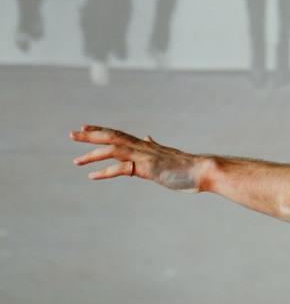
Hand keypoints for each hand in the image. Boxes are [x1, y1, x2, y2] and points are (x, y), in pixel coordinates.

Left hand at [71, 125, 204, 191]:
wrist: (202, 170)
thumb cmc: (185, 166)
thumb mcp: (164, 155)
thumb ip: (152, 146)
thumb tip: (146, 137)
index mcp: (145, 145)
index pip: (118, 134)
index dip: (100, 130)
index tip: (84, 127)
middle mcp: (143, 147)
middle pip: (112, 137)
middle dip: (91, 136)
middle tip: (72, 134)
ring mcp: (145, 156)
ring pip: (114, 150)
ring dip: (93, 154)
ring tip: (76, 160)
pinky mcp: (148, 168)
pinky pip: (123, 168)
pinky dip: (106, 171)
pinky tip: (92, 176)